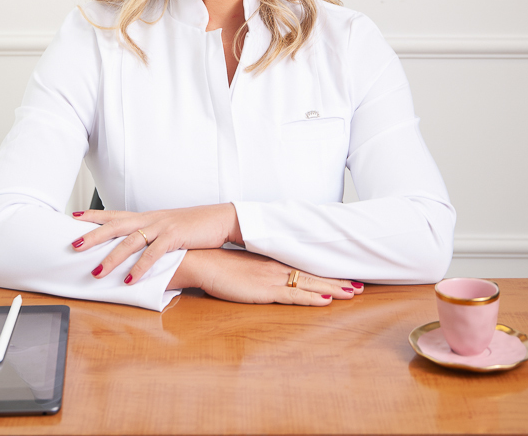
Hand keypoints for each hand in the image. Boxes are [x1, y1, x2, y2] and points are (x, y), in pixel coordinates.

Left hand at [70, 204, 242, 283]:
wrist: (220, 218)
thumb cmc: (194, 227)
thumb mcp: (168, 229)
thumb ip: (150, 238)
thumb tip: (133, 253)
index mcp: (147, 216)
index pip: (115, 214)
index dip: (94, 216)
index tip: (73, 218)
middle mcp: (151, 218)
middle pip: (116, 225)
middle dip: (93, 236)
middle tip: (74, 245)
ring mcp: (162, 226)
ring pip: (130, 240)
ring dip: (112, 257)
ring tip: (97, 272)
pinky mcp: (175, 236)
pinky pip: (154, 253)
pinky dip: (140, 267)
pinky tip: (130, 279)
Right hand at [169, 248, 364, 305]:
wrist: (203, 261)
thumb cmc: (219, 266)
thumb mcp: (244, 268)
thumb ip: (258, 272)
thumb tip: (267, 279)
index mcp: (273, 261)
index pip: (306, 268)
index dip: (327, 273)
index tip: (345, 276)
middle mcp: (277, 268)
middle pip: (314, 275)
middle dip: (339, 281)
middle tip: (361, 286)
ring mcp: (273, 278)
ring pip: (310, 284)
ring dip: (334, 289)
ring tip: (354, 292)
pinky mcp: (265, 290)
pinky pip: (295, 296)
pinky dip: (313, 299)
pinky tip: (327, 301)